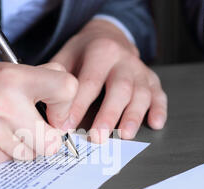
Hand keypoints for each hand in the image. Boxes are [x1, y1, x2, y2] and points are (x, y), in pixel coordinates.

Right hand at [0, 62, 77, 167]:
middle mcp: (4, 103)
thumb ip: (39, 77)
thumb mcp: (3, 72)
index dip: (66, 107)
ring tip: (3, 133)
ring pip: (32, 155)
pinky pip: (10, 162)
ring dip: (23, 149)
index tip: (55, 114)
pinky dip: (3, 155)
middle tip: (29, 131)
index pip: (67, 89)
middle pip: (52, 140)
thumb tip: (69, 88)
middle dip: (44, 140)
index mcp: (13, 78)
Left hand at [51, 19, 167, 142]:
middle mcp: (124, 61)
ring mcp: (140, 71)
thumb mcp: (67, 56)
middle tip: (98, 137)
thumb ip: (58, 79)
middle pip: (119, 89)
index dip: (79, 105)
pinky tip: (155, 123)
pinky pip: (159, 95)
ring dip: (134, 116)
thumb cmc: (85, 53)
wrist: (109, 37)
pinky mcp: (151, 81)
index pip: (90, 81)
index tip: (67, 126)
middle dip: (109, 115)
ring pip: (141, 94)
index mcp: (100, 52)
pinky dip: (159, 110)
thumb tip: (44, 110)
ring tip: (125, 135)